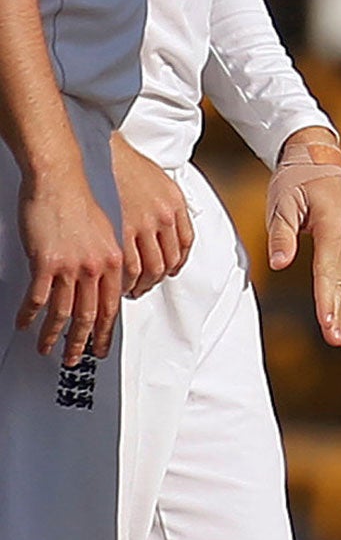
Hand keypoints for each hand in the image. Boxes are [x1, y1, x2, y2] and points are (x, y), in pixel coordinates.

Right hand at [14, 161, 122, 364]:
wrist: (61, 180)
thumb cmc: (81, 201)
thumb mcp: (106, 232)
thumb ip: (107, 259)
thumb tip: (105, 282)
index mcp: (114, 259)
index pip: (112, 305)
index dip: (105, 330)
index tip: (101, 346)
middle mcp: (96, 266)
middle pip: (90, 315)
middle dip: (81, 341)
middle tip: (76, 359)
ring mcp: (72, 266)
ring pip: (63, 312)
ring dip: (54, 335)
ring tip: (47, 349)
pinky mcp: (47, 262)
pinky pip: (38, 298)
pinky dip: (30, 315)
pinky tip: (25, 324)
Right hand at [111, 132, 191, 296]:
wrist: (101, 152)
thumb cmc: (126, 167)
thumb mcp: (161, 182)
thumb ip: (169, 205)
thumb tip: (175, 225)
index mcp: (175, 205)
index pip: (185, 244)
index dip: (178, 262)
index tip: (171, 270)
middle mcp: (163, 216)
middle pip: (169, 259)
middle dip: (160, 278)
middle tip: (149, 284)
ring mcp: (143, 225)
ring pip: (151, 267)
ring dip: (144, 283)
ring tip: (134, 289)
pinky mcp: (120, 231)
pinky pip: (131, 266)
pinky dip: (128, 280)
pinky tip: (120, 282)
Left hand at [266, 128, 340, 346]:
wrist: (317, 154)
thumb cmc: (296, 178)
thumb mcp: (282, 202)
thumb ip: (282, 234)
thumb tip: (280, 263)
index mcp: (333, 226)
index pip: (327, 269)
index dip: (326, 298)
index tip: (325, 322)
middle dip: (339, 312)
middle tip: (336, 340)